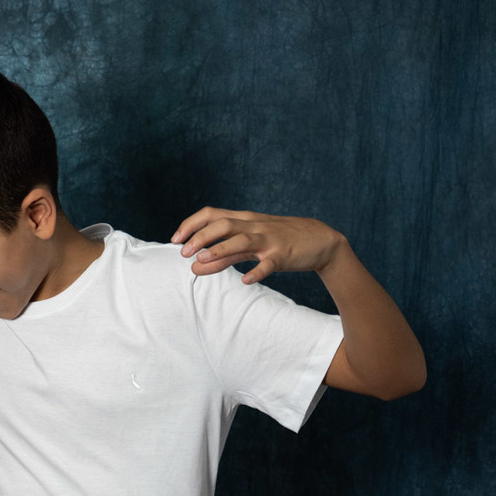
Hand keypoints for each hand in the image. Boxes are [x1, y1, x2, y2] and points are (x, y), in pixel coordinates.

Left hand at [172, 209, 344, 282]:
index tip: (175, 240)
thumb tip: (195, 266)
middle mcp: (254, 226)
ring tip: (200, 262)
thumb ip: (223, 255)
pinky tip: (245, 280)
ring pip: (241, 240)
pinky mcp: (283, 255)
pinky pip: (268, 263)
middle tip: (183, 254)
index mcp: (244, 220)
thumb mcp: (249, 245)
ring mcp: (269, 240)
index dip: (191, 224)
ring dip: (219, 250)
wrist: (320, 240)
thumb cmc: (279, 241)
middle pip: (223, 224)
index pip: (212, 214)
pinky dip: (257, 272)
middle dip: (200, 237)